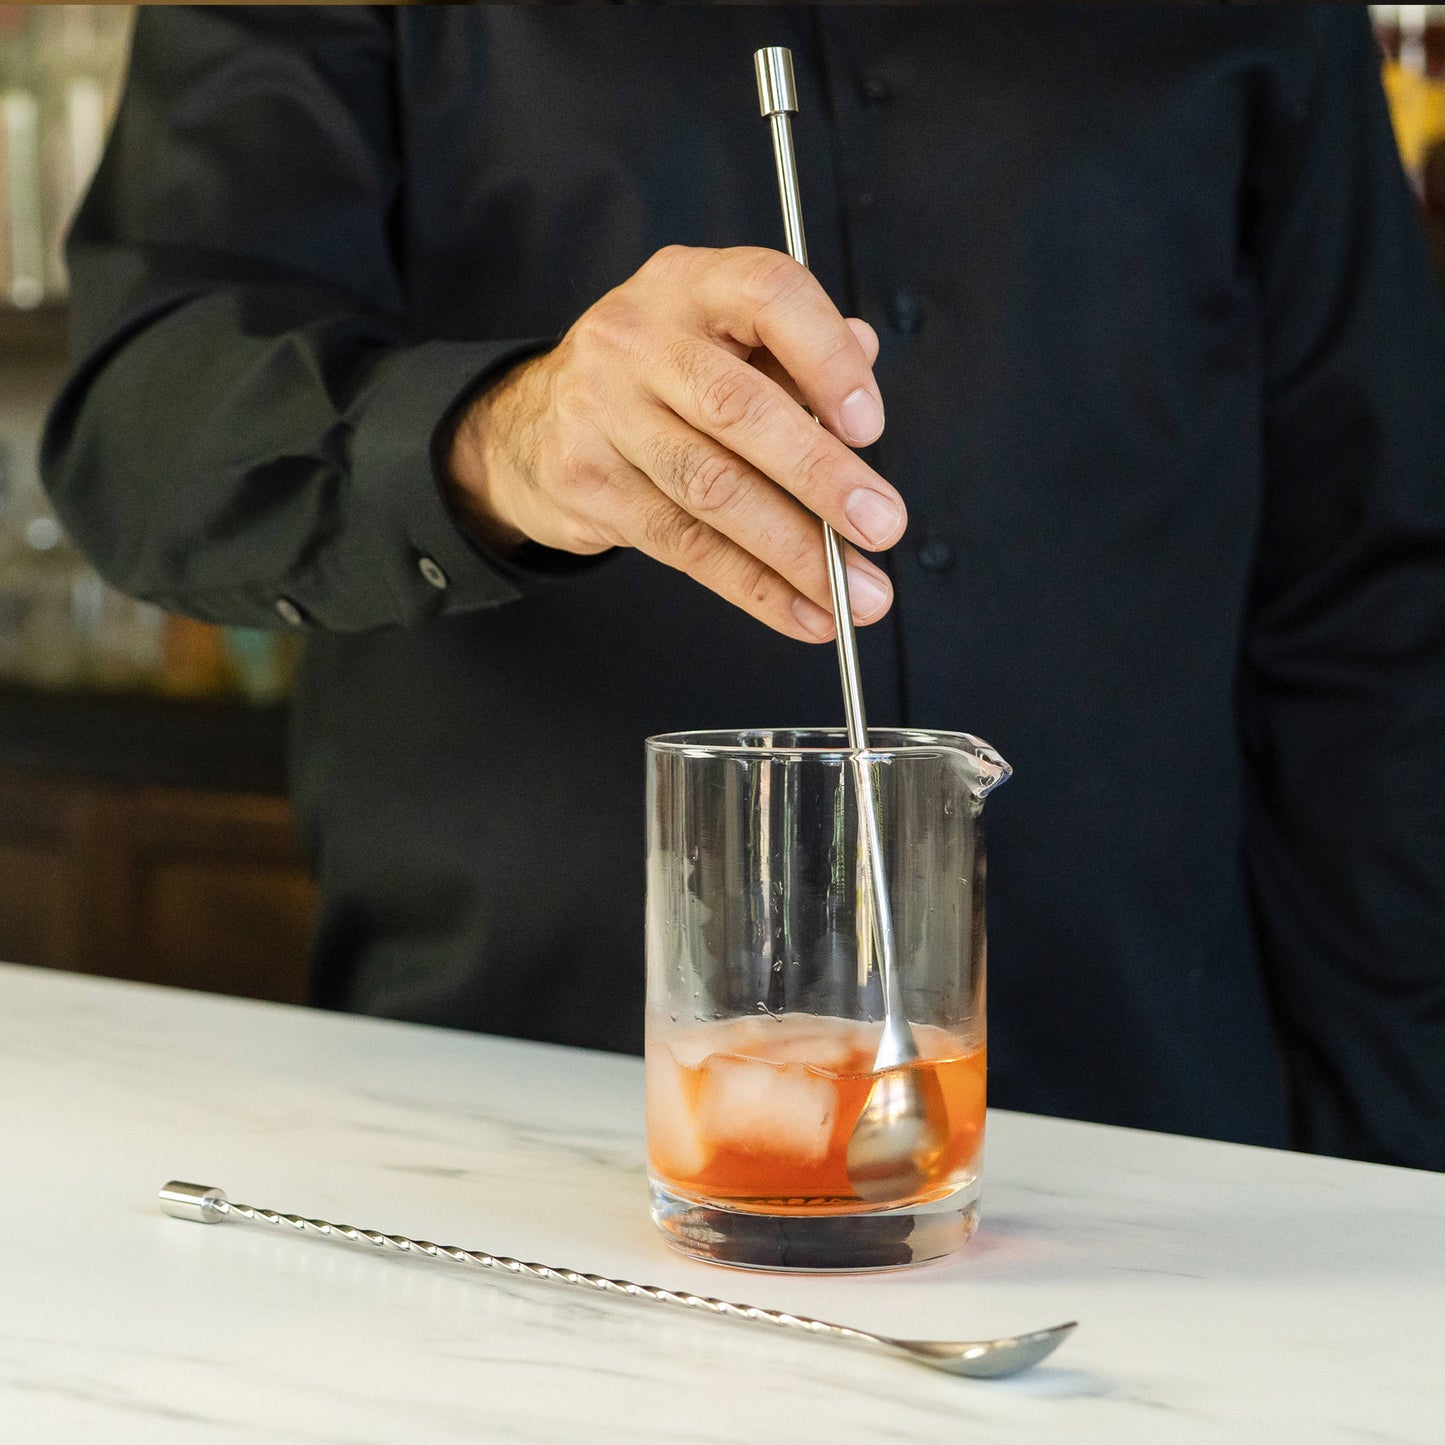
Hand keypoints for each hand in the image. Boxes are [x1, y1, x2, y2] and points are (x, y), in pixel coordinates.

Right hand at [444, 245, 905, 641]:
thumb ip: (793, 348)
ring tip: (857, 594)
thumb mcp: (722, 338)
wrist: (533, 424)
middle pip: (739, 408)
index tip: (869, 427)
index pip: (769, 295)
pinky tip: (804, 614)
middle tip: (883, 526)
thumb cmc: (658, 377)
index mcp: (690, 283)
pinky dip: (754, 588)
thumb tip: (865, 353)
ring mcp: (604, 412)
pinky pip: (686, 546)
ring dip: (795, 551)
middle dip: (820, 475)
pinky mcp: (590, 485)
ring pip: (712, 489)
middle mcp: (638, 337)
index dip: (828, 360)